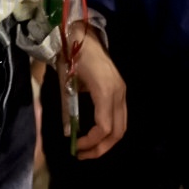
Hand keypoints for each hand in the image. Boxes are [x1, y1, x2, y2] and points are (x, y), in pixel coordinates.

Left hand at [69, 29, 126, 158]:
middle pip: (118, 131)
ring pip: (122, 126)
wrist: (81, 34)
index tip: (75, 147)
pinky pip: (120, 116)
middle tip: (82, 155)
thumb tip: (68, 133)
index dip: (91, 142)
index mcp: (105, 91)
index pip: (104, 127)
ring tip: (88, 147)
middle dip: (101, 148)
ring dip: (107, 141)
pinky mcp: (120, 88)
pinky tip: (95, 132)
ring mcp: (122, 90)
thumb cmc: (70, 56)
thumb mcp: (66, 84)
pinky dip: (110, 129)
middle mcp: (119, 92)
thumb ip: (68, 110)